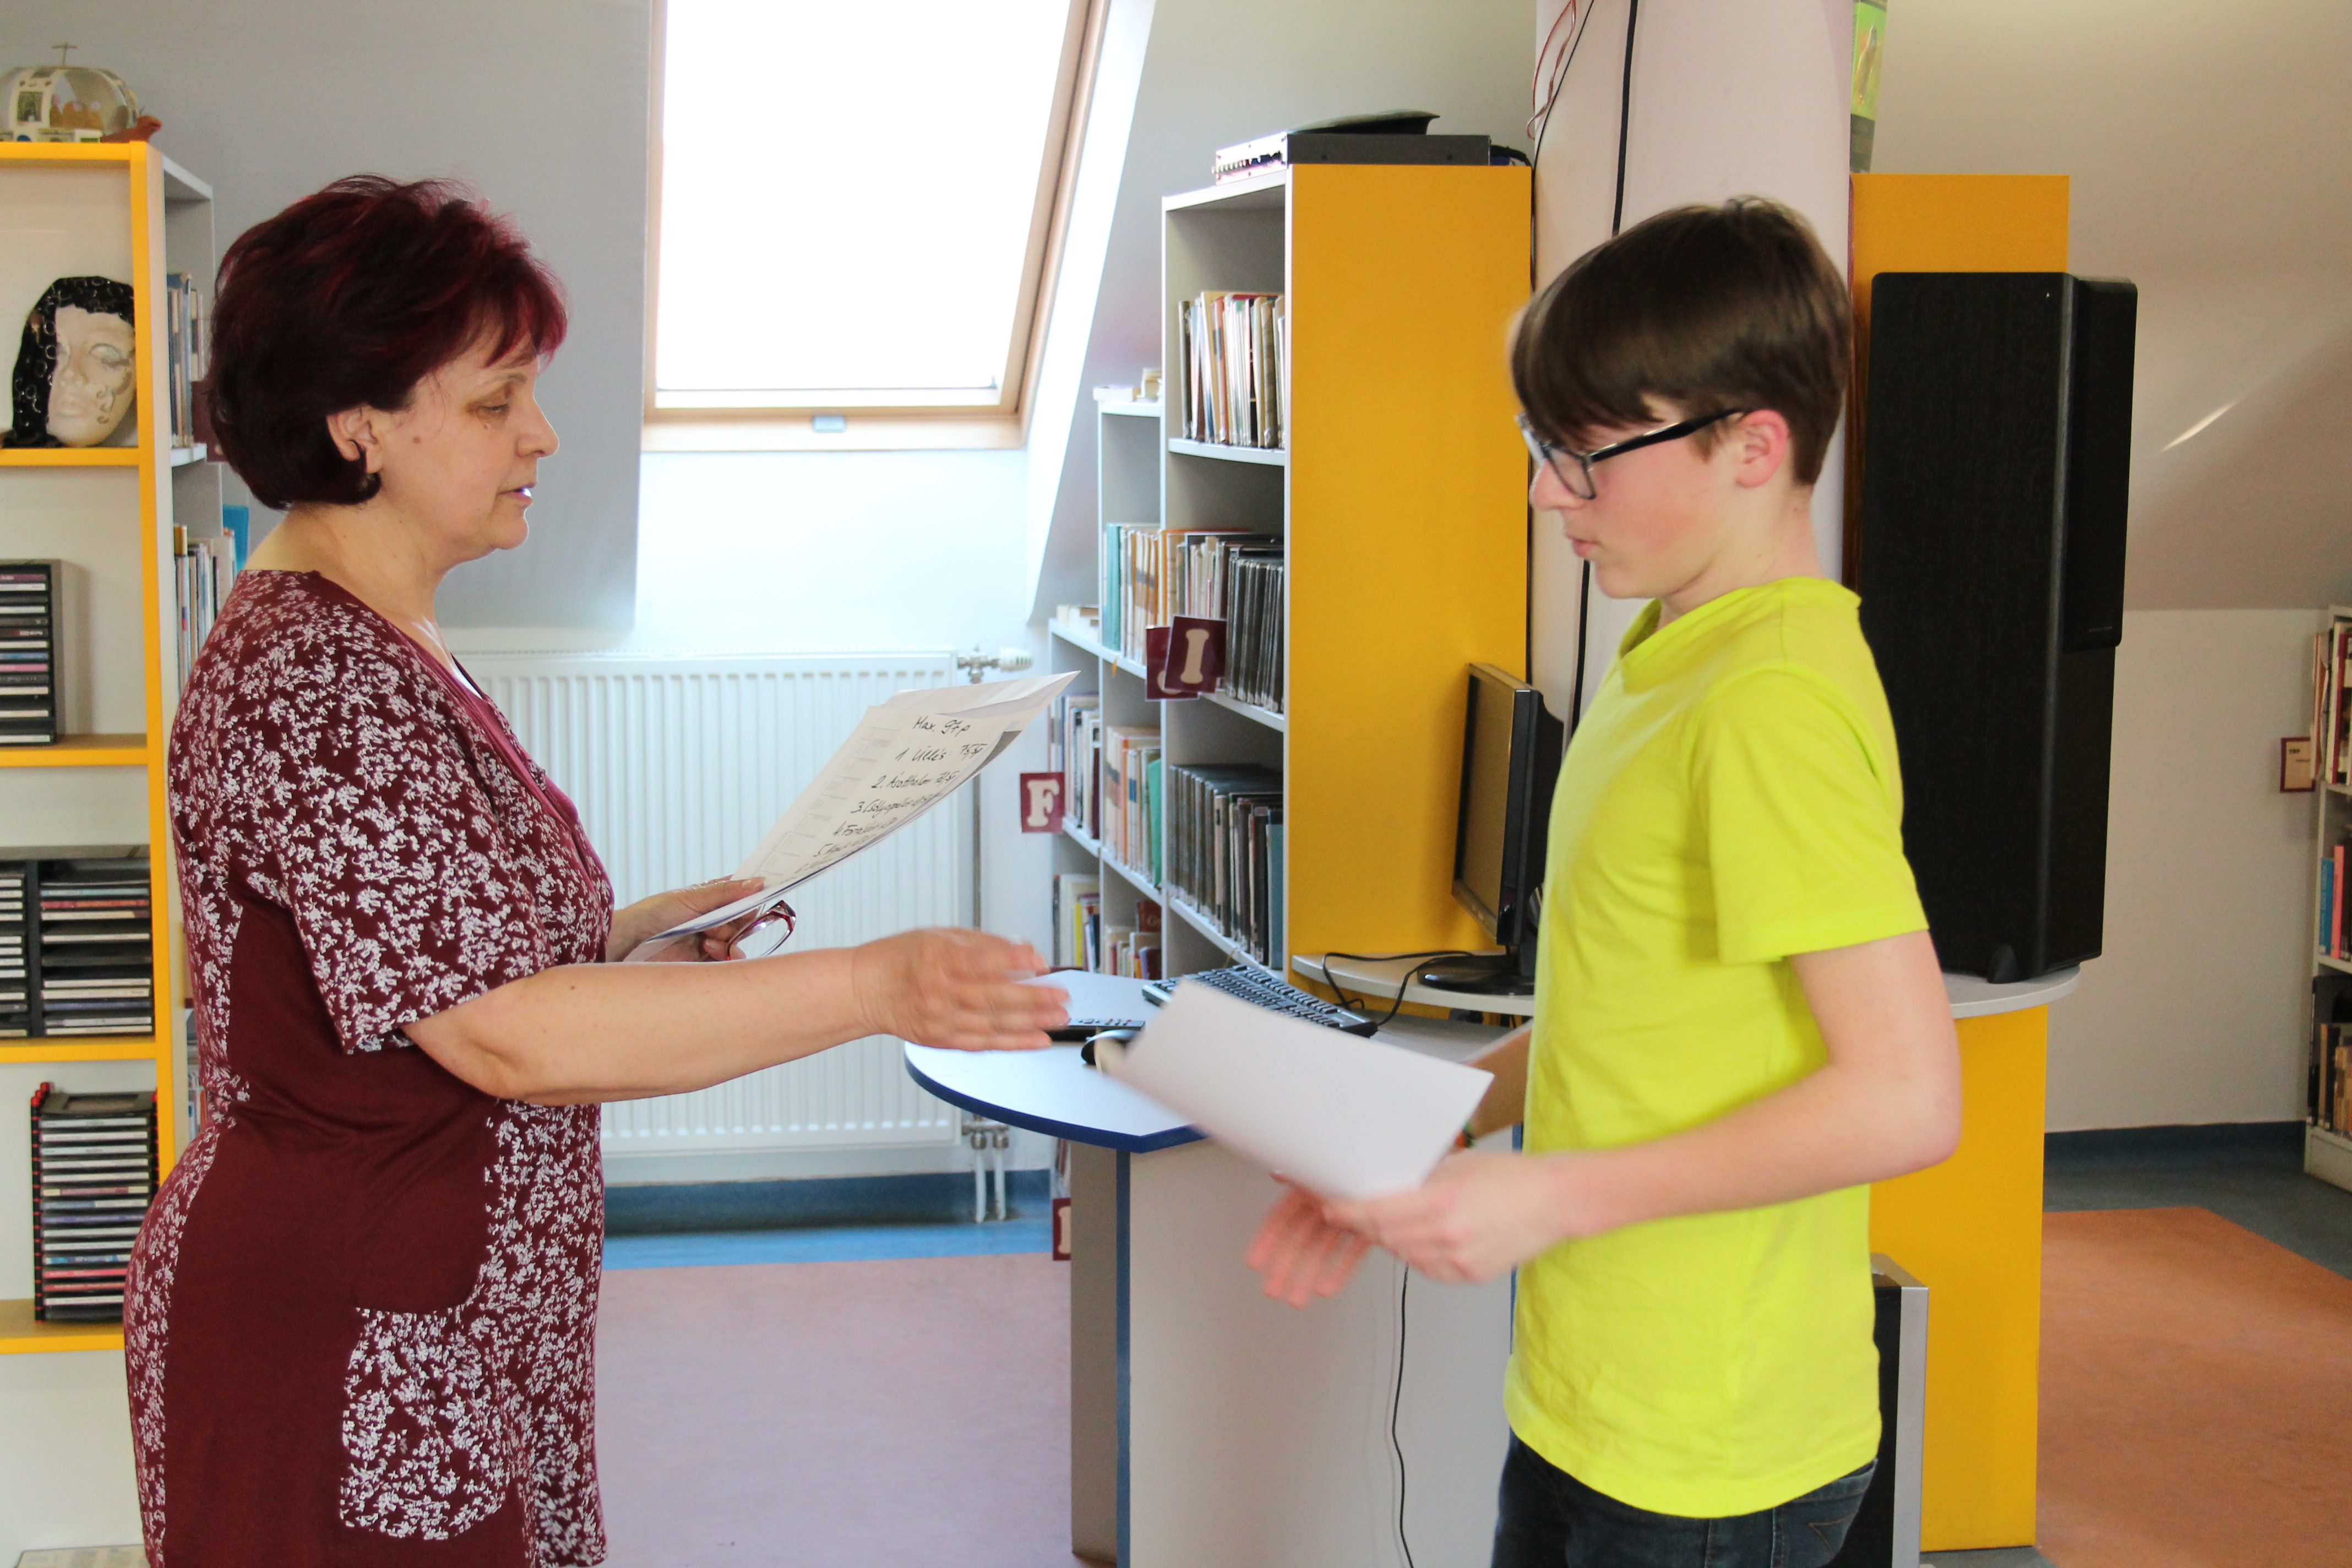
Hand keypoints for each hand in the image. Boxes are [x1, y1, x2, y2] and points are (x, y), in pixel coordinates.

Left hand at [608, 878, 775, 962]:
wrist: (630, 942)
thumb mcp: (693, 897)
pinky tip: (711, 950)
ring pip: (738, 939)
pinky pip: (728, 958)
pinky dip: (725, 954)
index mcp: (712, 896)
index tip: (770, 891)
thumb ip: (727, 892)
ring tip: (712, 941)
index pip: (743, 892)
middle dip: (741, 921)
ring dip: (730, 940)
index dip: (756, 892)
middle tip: (726, 922)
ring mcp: (711, 937)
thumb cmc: (655, 912)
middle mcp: (714, 916)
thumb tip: (760, 881)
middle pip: (745, 918)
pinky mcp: (705, 958)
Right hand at [850, 928, 1065, 1050]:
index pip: (982, 960)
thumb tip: (1023, 951)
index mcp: (937, 957)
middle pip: (992, 996)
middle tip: (1060, 995)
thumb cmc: (900, 959)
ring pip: (992, 1023)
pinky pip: (982, 1044)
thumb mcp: (939, 935)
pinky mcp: (941, 1039)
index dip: (1014, 961)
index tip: (1041, 962)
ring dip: (1030, 1022)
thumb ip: (982, 943)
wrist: (864, 990)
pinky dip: (1012, 1043)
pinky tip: (1036, 1040)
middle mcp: (938, 990)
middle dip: (1033, 997)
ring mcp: (940, 1019)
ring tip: (1057, 1018)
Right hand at [1246, 1180, 1373, 1307]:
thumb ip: (1327, 1191)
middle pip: (1301, 1237)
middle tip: (1273, 1289)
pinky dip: (1339, 1270)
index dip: (1267, 1240)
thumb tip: (1300, 1190)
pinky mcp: (1369, 1226)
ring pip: (1323, 1248)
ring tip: (1297, 1298)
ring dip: (1309, 1275)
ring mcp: (1351, 1213)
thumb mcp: (1348, 1180)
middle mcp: (1332, 1198)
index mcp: (1320, 1183)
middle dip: (1285, 1267)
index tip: (1255, 1262)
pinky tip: (1328, 1287)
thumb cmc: (1385, 1176)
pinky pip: (1349, 1251)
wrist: (1431, 1188)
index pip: (1284, 1215)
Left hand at [1319, 1150, 1609, 1284]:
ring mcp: (1458, 1261)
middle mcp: (1448, 1236)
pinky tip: (1430, 1234)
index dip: (1346, 1212)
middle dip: (1364, 1224)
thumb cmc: (1508, 1175)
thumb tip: (1379, 1186)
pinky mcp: (1467, 1276)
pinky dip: (1418, 1251)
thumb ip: (1417, 1180)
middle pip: (1385, 1236)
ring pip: (1403, 1253)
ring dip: (1392, 1237)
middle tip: (1349, 1211)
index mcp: (1442, 1202)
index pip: (1377, 1213)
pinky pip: (1426, 1267)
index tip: (1327, 1207)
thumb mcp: (1456, 1166)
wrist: (1553, 1202)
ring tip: (1401, 1217)